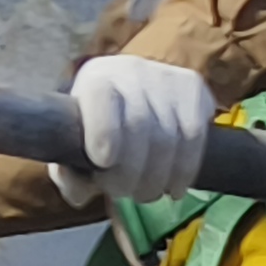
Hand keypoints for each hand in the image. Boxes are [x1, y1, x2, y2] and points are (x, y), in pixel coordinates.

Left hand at [55, 53, 215, 205]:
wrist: (128, 94)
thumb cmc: (95, 127)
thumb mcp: (75, 145)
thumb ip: (69, 171)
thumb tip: (79, 195)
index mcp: (94, 79)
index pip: (101, 98)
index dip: (104, 131)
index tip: (103, 162)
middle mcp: (130, 71)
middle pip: (139, 124)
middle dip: (132, 171)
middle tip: (125, 193)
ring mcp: (166, 77)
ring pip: (170, 136)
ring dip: (159, 176)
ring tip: (147, 193)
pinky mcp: (194, 87)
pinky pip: (195, 136)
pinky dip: (185, 169)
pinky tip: (174, 187)